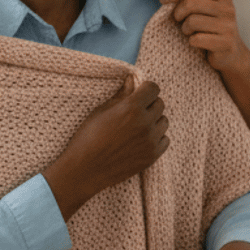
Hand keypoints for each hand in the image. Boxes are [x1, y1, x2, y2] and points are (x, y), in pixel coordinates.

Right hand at [42, 76, 168, 219]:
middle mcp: (145, 123)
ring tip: (137, 127)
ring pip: (164, 121)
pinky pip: (165, 140)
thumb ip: (121, 95)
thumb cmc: (87, 137)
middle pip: (160, 104)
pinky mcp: (152, 156)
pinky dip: (156, 138)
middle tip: (135, 111)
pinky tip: (141, 140)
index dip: (146, 89)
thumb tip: (131, 79)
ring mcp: (150, 141)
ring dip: (154, 121)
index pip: (153, 88)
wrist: (84, 170)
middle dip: (149, 104)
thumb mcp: (101, 111)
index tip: (139, 93)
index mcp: (132, 108)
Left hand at [162, 0, 249, 76]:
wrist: (231, 53)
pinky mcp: (225, 43)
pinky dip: (191, 42)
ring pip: (192, 21)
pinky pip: (197, 39)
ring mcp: (228, 26)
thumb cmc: (212, 27)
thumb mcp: (203, 7)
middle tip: (178, 21)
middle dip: (178, 13)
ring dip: (185, 29)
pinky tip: (197, 42)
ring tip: (190, 32)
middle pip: (190, 3)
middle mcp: (228, 8)